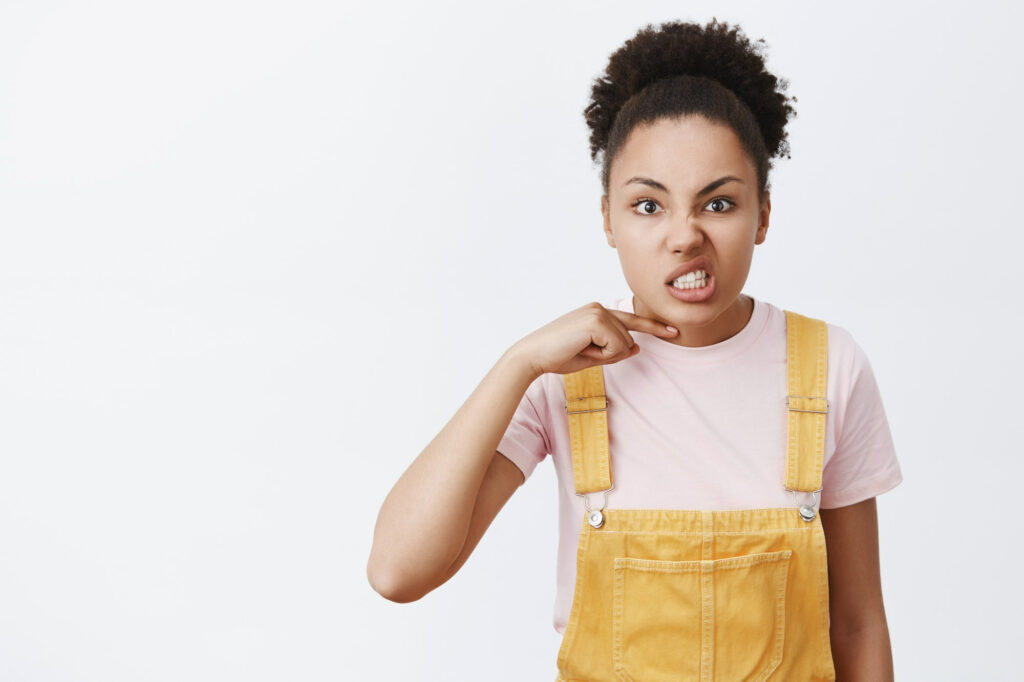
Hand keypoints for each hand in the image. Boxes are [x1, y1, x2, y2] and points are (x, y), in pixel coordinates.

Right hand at [509, 302, 678, 376]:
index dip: (653, 327)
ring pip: (624, 344)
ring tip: (579, 350)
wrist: (533, 356)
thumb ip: (614, 350)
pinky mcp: (597, 320)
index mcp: (597, 312)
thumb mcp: (591, 355)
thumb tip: (637, 348)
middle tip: (581, 352)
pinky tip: (581, 349)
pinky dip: (601, 355)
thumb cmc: (557, 356)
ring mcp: (598, 311)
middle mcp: (599, 307)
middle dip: (609, 354)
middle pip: (629, 338)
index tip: (672, 331)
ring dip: (604, 355)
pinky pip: (617, 346)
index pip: (631, 320)